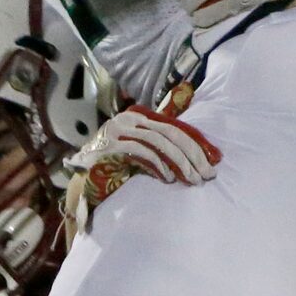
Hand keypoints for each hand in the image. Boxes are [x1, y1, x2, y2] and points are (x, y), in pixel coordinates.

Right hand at [62, 85, 219, 239]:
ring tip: (193, 179)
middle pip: (170, 133)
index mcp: (139, 117)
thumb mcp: (141, 150)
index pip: (175, 126)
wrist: (82, 178)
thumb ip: (160, 145)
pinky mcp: (111, 146)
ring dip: (180, 162)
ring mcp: (118, 130)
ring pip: (159, 142)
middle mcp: (129, 119)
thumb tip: (194, 149)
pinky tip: (168, 178)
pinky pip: (142, 152)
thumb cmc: (116, 165)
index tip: (213, 160)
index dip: (196, 143)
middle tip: (208, 174)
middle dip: (193, 155)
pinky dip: (158, 165)